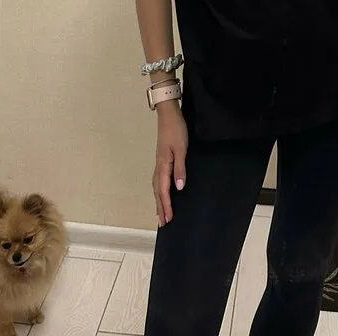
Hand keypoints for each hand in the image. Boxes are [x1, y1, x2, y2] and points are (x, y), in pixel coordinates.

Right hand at [153, 104, 187, 225]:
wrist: (168, 114)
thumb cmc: (176, 130)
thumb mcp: (181, 149)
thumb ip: (180, 168)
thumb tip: (179, 188)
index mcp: (163, 165)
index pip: (163, 190)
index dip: (166, 205)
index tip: (168, 219)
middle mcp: (159, 166)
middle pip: (158, 191)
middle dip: (160, 207)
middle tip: (163, 223)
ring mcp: (159, 162)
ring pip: (156, 186)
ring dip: (158, 200)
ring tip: (160, 213)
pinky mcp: (162, 158)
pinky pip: (158, 179)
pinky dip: (159, 190)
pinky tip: (162, 192)